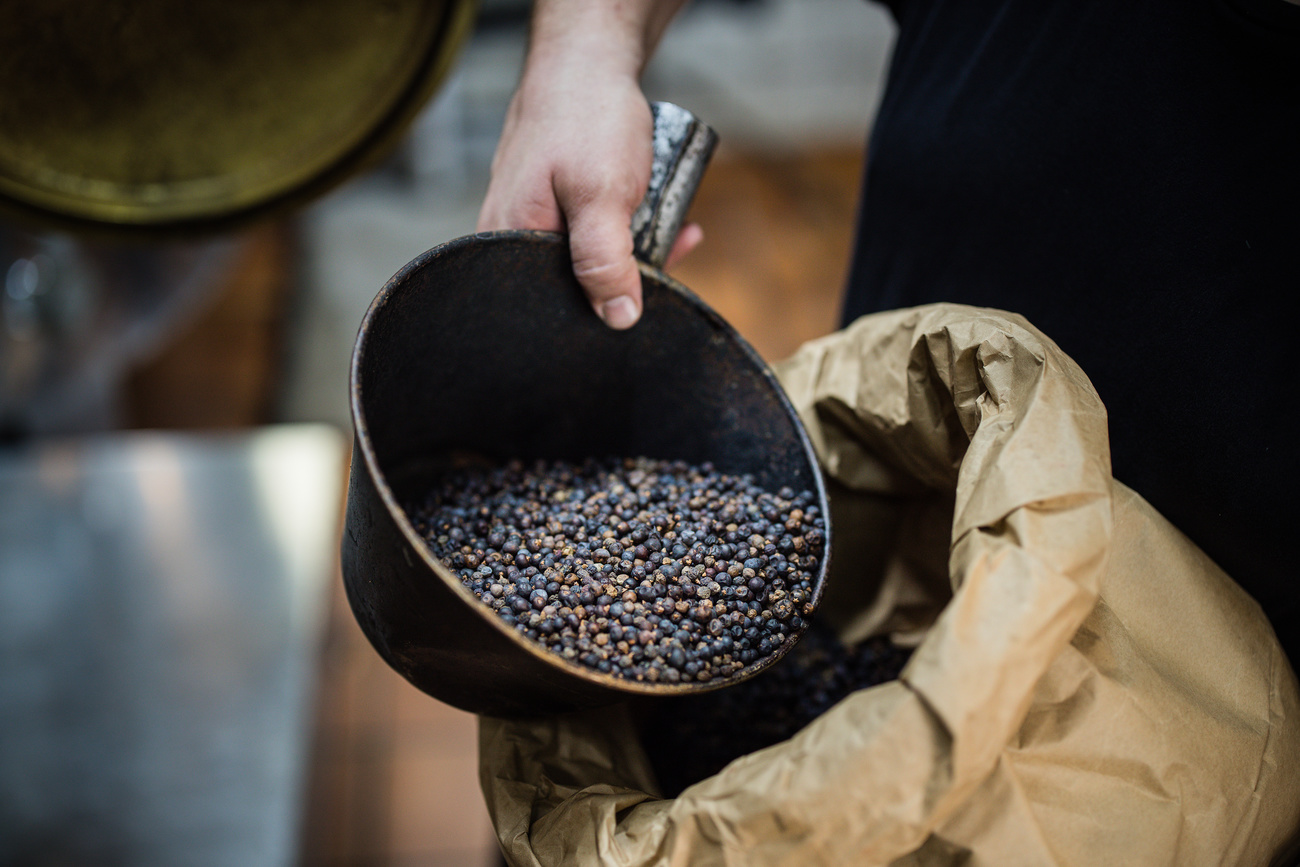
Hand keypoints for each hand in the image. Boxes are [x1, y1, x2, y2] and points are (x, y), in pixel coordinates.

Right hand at [475, 0, 697, 329]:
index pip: (552, 305)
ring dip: (638, 249)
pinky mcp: (558, 204)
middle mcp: (513, 238)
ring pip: (592, 258)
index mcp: (508, 244)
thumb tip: (619, 319)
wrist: (588, 60)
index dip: (601, 306)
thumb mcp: (600, 197)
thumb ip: (605, 261)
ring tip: (674, 229)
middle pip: (574, 285)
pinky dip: (632, 229)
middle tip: (671, 249)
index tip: (648, 290)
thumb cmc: (583, 118)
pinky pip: (597, 233)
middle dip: (628, 275)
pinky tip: (664, 218)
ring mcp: (536, 219)